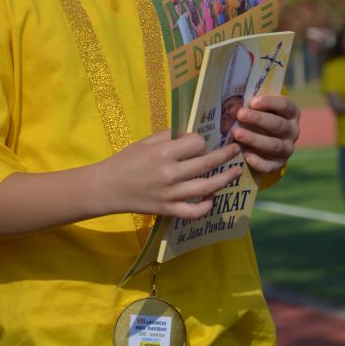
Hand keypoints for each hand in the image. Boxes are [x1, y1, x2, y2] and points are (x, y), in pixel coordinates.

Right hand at [104, 129, 242, 219]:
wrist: (107, 188)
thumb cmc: (126, 161)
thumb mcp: (146, 142)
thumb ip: (170, 136)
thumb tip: (193, 133)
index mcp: (164, 152)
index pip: (197, 143)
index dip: (202, 140)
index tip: (202, 141)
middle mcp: (170, 173)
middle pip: (207, 163)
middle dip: (226, 155)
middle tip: (237, 149)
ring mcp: (171, 194)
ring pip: (207, 188)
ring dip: (225, 179)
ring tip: (236, 172)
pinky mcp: (168, 210)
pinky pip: (194, 212)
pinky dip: (207, 206)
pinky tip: (212, 198)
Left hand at [232, 94, 300, 173]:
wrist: (267, 139)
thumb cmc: (261, 116)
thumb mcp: (261, 108)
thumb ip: (253, 104)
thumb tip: (234, 102)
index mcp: (292, 113)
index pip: (285, 105)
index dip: (270, 102)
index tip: (252, 102)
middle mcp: (293, 131)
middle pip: (278, 124)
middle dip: (258, 119)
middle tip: (240, 115)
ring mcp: (287, 148)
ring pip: (274, 145)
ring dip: (254, 139)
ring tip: (237, 133)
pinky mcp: (279, 163)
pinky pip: (270, 166)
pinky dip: (259, 162)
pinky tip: (246, 154)